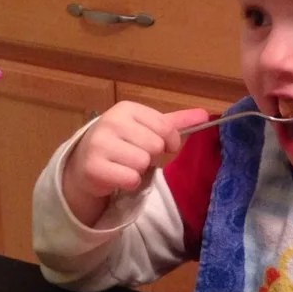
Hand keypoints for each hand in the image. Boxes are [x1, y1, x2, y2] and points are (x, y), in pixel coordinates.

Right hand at [62, 103, 207, 224]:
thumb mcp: (148, 128)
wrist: (86, 161)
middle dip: (150, 156)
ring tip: (125, 165)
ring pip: (142, 162)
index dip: (170, 142)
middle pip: (154, 146)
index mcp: (127, 109)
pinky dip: (129, 182)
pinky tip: (118, 175)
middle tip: (135, 155)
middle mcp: (111, 122)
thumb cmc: (123, 142)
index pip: (166, 128)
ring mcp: (100, 144)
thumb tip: (205, 115)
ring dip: (139, 170)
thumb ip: (176, 122)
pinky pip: (130, 178)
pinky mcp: (93, 167)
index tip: (161, 147)